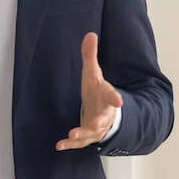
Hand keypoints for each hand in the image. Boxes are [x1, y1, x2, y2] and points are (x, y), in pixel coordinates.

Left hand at [56, 33, 122, 150]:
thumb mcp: (93, 73)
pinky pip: (79, 143)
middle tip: (96, 125)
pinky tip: (59, 145)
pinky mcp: (87, 137)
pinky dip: (70, 145)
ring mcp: (96, 128)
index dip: (115, 99)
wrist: (103, 112)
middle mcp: (104, 115)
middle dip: (99, 123)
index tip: (119, 102)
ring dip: (82, 135)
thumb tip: (90, 34)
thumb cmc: (97, 92)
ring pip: (91, 134)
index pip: (112, 97)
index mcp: (106, 97)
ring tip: (71, 135)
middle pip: (103, 120)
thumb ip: (90, 56)